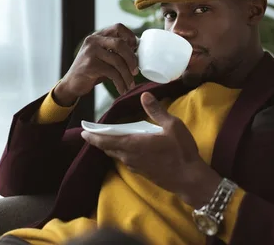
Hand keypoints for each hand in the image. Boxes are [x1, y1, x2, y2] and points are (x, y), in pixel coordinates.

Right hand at [55, 24, 138, 104]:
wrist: (71, 84)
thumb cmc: (92, 71)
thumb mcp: (103, 57)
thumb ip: (116, 52)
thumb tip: (138, 53)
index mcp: (98, 36)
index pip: (118, 27)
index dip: (130, 36)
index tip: (136, 49)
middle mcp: (93, 41)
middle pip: (120, 44)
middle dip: (132, 58)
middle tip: (135, 71)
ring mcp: (90, 52)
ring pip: (117, 61)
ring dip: (127, 76)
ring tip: (130, 85)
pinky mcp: (90, 65)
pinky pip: (112, 73)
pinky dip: (120, 83)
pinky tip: (122, 89)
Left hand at [81, 92, 221, 207]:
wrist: (189, 179)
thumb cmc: (181, 151)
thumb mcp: (172, 126)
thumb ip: (156, 111)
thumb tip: (144, 95)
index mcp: (134, 144)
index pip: (106, 140)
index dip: (93, 136)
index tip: (84, 131)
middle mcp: (130, 156)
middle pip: (108, 148)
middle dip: (97, 141)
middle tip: (90, 133)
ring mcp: (135, 166)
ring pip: (116, 155)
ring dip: (108, 147)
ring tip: (105, 138)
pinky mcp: (141, 172)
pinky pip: (124, 160)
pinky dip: (119, 152)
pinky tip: (124, 147)